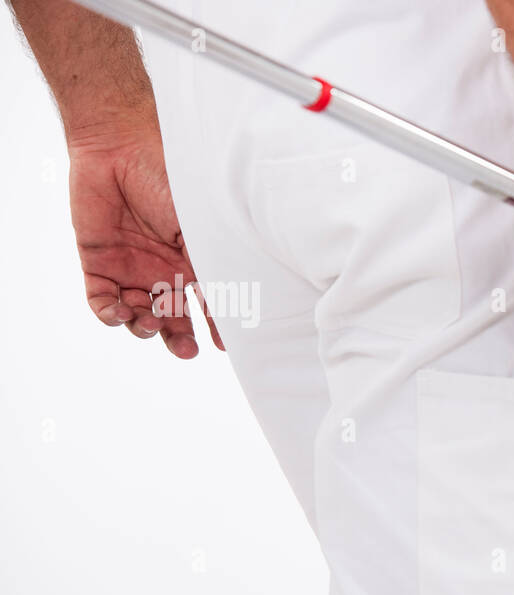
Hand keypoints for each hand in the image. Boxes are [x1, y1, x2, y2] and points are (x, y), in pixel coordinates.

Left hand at [67, 126, 220, 358]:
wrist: (119, 145)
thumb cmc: (169, 178)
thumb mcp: (201, 226)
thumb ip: (214, 265)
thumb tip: (233, 303)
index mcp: (195, 262)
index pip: (208, 304)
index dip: (218, 328)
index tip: (225, 346)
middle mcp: (165, 270)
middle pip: (173, 319)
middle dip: (179, 340)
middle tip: (186, 350)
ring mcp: (131, 269)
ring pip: (139, 317)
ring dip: (145, 329)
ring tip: (149, 324)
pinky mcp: (98, 263)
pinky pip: (102, 302)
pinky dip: (110, 314)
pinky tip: (120, 312)